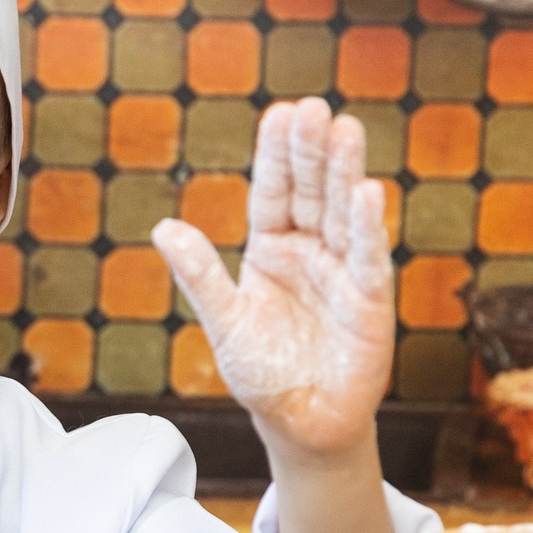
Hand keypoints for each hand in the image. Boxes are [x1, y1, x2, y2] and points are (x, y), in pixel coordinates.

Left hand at [150, 97, 393, 458]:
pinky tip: (368, 192)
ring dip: (344, 174)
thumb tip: (163, 228)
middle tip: (313, 109)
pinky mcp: (368, 303)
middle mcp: (310, 252)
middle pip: (311, 192)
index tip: (281, 112)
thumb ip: (200, 277)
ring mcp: (342, 273)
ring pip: (342, 215)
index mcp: (271, 249)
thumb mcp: (224, 323)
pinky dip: (367, 227)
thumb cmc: (263, 373)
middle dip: (312, 152)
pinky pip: (368, 259)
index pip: (275, 192)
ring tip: (344, 130)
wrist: (300, 424)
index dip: (278, 155)